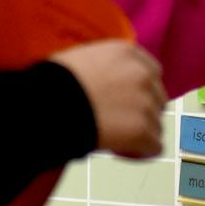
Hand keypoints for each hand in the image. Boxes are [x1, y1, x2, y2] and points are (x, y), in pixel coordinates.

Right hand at [52, 40, 165, 158]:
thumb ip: (105, 67)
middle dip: (143, 111)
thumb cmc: (53, 84)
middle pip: (158, 98)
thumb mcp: (81, 59)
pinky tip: (123, 151)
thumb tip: (107, 83)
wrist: (47, 106)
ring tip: (116, 138)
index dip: (139, 90)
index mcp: (127, 53)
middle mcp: (142, 74)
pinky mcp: (141, 131)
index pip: (152, 72)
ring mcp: (144, 103)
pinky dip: (140, 152)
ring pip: (156, 124)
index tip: (126, 101)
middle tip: (119, 122)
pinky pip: (154, 147)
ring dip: (140, 133)